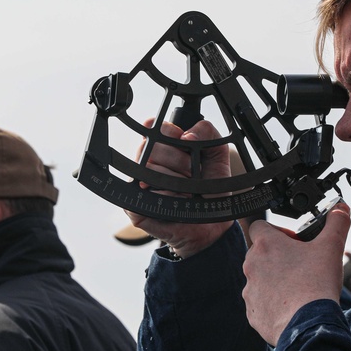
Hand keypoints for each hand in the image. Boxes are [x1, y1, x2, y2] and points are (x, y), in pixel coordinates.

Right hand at [125, 119, 233, 257]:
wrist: (212, 224)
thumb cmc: (211, 190)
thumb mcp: (217, 154)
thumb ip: (208, 131)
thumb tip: (187, 134)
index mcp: (162, 147)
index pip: (153, 126)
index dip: (170, 132)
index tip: (187, 143)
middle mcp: (146, 163)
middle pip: (149, 146)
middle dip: (179, 159)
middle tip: (193, 173)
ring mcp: (137, 183)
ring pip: (147, 167)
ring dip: (176, 180)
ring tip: (188, 190)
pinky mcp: (133, 205)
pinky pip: (144, 192)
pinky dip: (167, 195)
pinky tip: (179, 201)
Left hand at [242, 203, 350, 345]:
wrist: (308, 325)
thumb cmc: (316, 284)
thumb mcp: (331, 247)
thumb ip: (336, 223)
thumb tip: (341, 208)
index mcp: (266, 245)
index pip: (260, 226)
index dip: (278, 231)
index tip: (294, 241)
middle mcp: (251, 265)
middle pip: (260, 253)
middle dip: (278, 256)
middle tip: (300, 264)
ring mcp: (249, 290)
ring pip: (259, 278)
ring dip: (274, 279)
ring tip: (297, 287)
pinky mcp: (252, 311)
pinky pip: (260, 302)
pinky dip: (272, 302)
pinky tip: (291, 305)